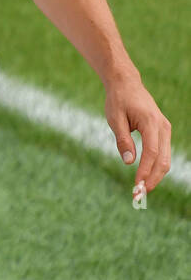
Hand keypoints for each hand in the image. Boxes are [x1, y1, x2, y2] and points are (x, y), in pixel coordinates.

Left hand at [105, 71, 172, 195]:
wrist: (126, 84)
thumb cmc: (118, 100)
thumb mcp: (114, 118)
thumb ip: (122, 140)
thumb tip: (129, 162)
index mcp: (151, 123)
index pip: (152, 153)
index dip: (145, 171)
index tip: (136, 186)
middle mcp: (163, 127)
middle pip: (163, 160)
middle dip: (152, 179)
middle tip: (138, 195)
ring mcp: (165, 130)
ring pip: (165, 159)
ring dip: (155, 176)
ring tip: (140, 190)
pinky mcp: (162, 132)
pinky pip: (162, 154)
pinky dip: (155, 167)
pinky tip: (144, 177)